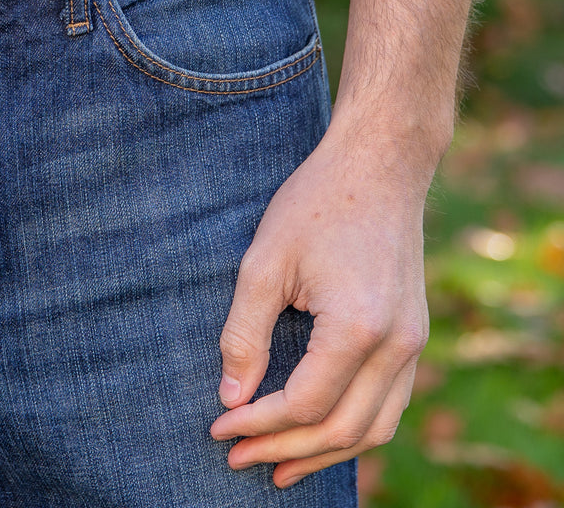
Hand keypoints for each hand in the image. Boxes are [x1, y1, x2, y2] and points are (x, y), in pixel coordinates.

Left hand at [209, 125, 431, 487]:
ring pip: (375, 427)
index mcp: (357, 328)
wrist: (378, 165)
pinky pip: (389, 404)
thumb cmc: (315, 203)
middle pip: (342, 429)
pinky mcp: (414, 336)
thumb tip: (230, 397)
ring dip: (325, 453)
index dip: (257, 425)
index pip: (304, 404)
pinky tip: (320, 432)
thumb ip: (244, 334)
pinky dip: (354, 429)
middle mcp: (397, 346)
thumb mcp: (263, 263)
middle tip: (237, 460)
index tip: (218, 429)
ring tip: (278, 467)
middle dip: (286, 450)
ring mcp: (414, 344)